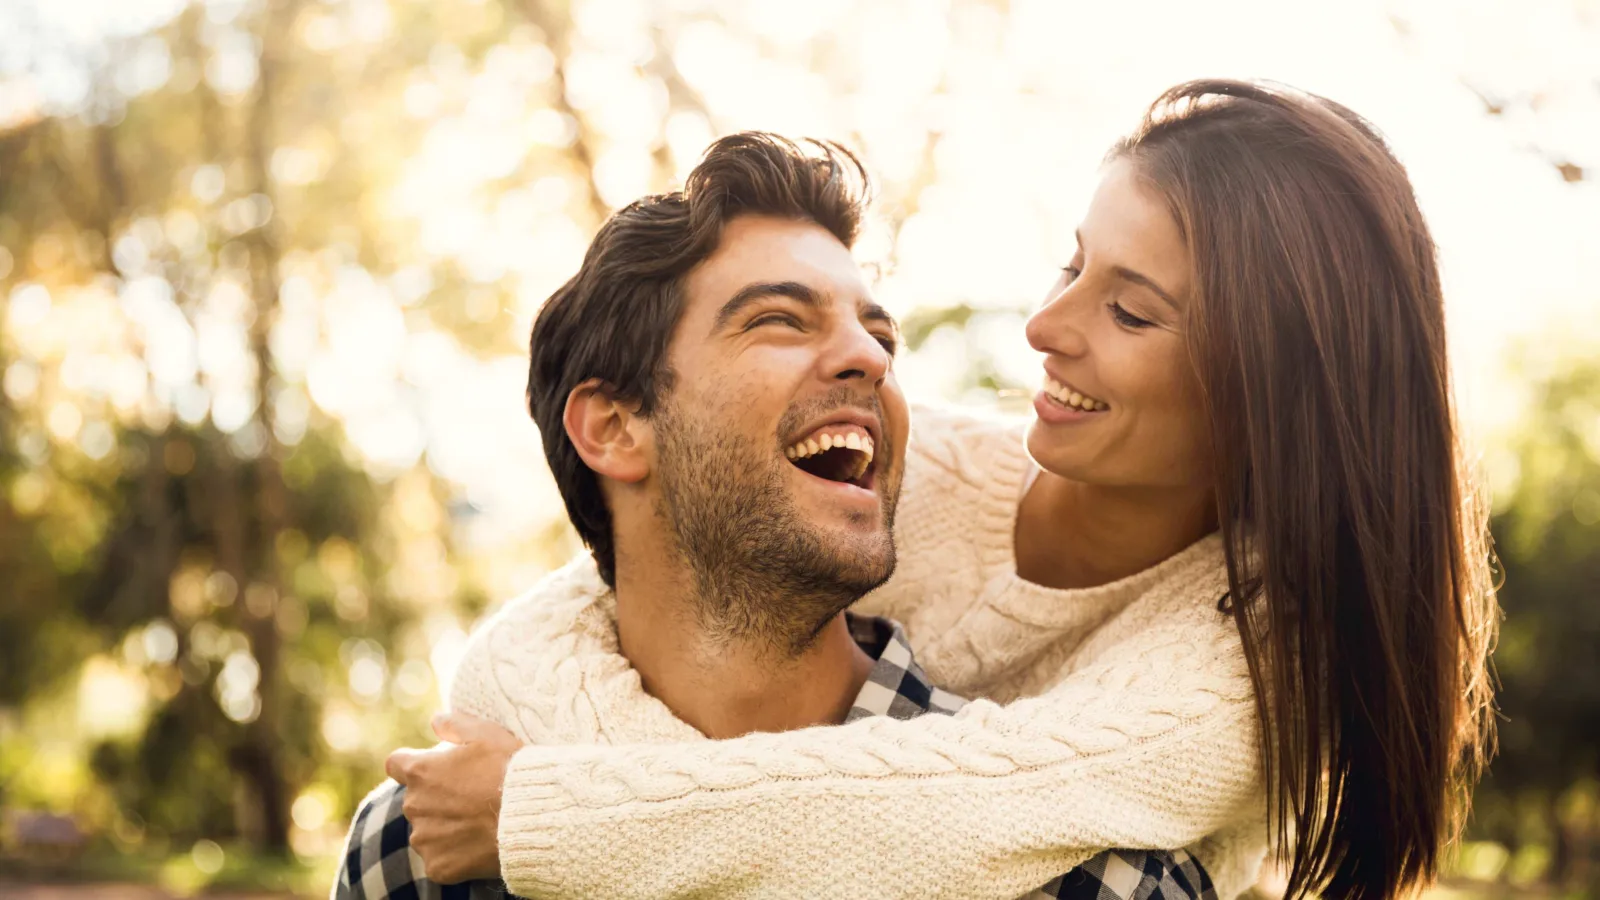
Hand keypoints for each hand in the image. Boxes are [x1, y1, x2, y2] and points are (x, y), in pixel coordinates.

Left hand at [386, 712, 520, 884]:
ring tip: (478, 822)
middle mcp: (414, 806)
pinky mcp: (437, 866)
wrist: (530, 817)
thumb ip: (455, 724)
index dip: (413, 765)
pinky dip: (455, 854)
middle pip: (417, 800)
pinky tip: (478, 845)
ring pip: (427, 831)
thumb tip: (435, 720)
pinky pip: (439, 859)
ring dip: (444, 827)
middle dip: (437, 798)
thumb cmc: (510, 771)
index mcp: (421, 772)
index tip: (434, 768)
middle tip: (471, 796)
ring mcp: (424, 839)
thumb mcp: (487, 734)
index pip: (396, 764)